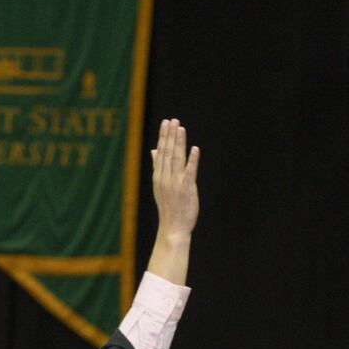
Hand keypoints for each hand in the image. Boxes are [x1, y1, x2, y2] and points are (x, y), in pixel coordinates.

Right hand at [146, 120, 199, 285]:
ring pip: (176, 159)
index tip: (166, 122)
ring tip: (180, 128)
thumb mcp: (160, 185)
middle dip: (170, 135)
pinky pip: (189, 173)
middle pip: (167, 153)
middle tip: (173, 120)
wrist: (172, 228)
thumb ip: (158, 166)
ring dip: (179, 143)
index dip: (164, 136)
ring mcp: (175, 184)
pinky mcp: (186, 190)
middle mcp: (165, 178)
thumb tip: (154, 150)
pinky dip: (192, 160)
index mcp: (159, 176)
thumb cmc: (169, 207)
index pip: (161, 152)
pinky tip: (195, 148)